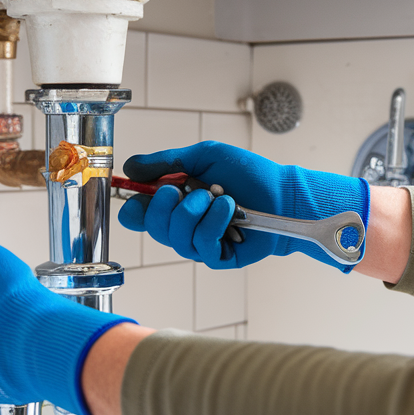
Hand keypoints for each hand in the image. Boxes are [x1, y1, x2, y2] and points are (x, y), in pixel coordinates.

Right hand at [117, 141, 368, 270]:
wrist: (283, 193)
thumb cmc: (247, 174)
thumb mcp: (204, 157)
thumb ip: (166, 162)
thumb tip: (131, 168)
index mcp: (174, 203)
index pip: (138, 216)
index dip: (133, 209)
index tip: (142, 194)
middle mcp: (183, 226)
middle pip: (152, 228)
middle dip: (165, 206)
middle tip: (185, 189)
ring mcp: (200, 244)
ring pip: (176, 237)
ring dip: (196, 212)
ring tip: (220, 197)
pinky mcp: (219, 257)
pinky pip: (202, 246)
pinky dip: (213, 223)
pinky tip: (228, 209)